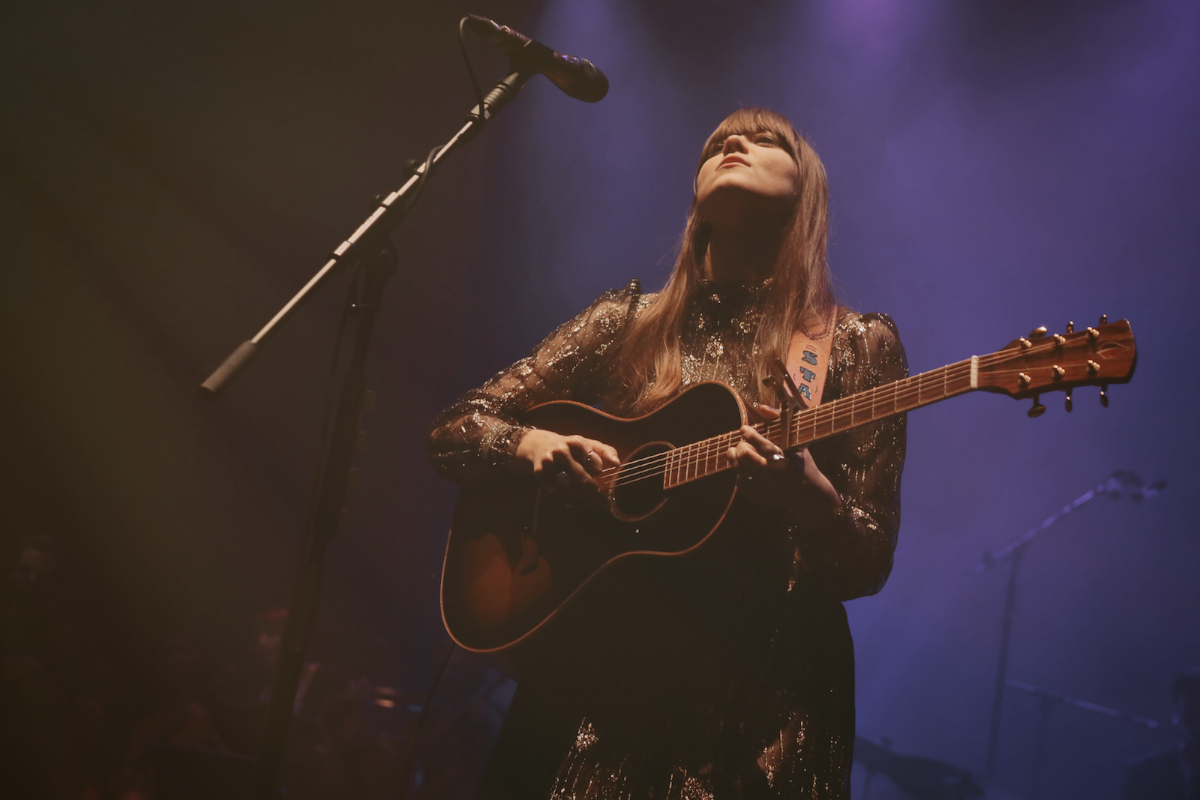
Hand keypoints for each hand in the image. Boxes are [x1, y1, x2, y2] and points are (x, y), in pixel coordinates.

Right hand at [513, 429, 620, 502]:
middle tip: (605, 505)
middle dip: (596, 494)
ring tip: (595, 506)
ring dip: (585, 499)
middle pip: (583, 478)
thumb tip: (617, 464)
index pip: (593, 461)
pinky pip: (559, 490)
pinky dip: (570, 497)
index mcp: (576, 442)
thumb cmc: (571, 448)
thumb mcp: (587, 444)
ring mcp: (550, 462)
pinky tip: (578, 500)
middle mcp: (562, 451)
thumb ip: (606, 451)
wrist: (540, 445)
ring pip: (571, 487)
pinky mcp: (540, 473)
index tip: (603, 480)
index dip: (599, 471)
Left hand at [728, 406, 839, 520]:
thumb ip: (780, 422)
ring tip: (740, 454)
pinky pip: (740, 483)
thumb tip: (762, 408)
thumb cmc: (804, 465)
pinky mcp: (759, 497)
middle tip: (743, 444)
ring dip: (737, 459)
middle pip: (744, 456)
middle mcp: (772, 475)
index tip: (745, 429)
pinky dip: (741, 474)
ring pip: (738, 469)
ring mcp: (764, 487)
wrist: (810, 496)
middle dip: (741, 446)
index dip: (749, 434)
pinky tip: (747, 469)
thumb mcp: (798, 443)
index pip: (761, 445)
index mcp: (783, 460)